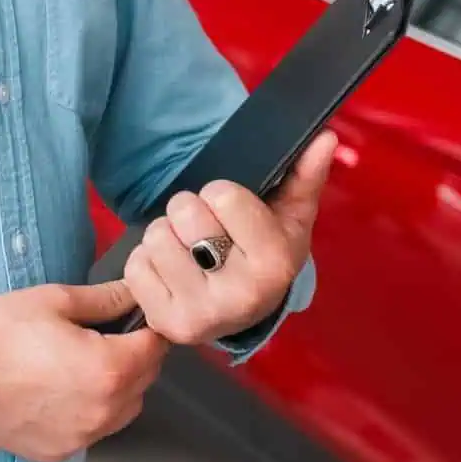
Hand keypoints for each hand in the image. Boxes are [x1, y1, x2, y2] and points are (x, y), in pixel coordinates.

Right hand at [0, 281, 168, 461]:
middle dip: (134, 354)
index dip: (149, 326)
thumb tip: (132, 293)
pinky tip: (60, 389)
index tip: (136, 318)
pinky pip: (93, 430)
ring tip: (80, 362)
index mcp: (108, 369)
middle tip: (104, 334)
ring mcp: (82, 437)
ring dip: (117, 386)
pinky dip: (88, 410)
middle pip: (145, 380)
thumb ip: (104, 298)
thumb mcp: (53, 300)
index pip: (156, 346)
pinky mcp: (60, 451)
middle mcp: (103, 411)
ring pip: (124, 409)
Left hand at [122, 129, 338, 345]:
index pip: (221, 195)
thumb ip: (305, 174)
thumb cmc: (263, 253)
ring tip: (189, 252)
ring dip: (167, 236)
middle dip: (190, 213)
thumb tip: (324, 137)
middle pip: (184, 212)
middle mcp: (240, 297)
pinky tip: (172, 274)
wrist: (242, 311)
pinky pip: (136, 266)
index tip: (232, 213)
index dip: (221, 195)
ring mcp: (201, 316)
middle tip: (207, 233)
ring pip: (156, 237)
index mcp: (275, 265)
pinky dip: (148, 262)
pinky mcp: (165, 324)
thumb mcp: (289, 216)